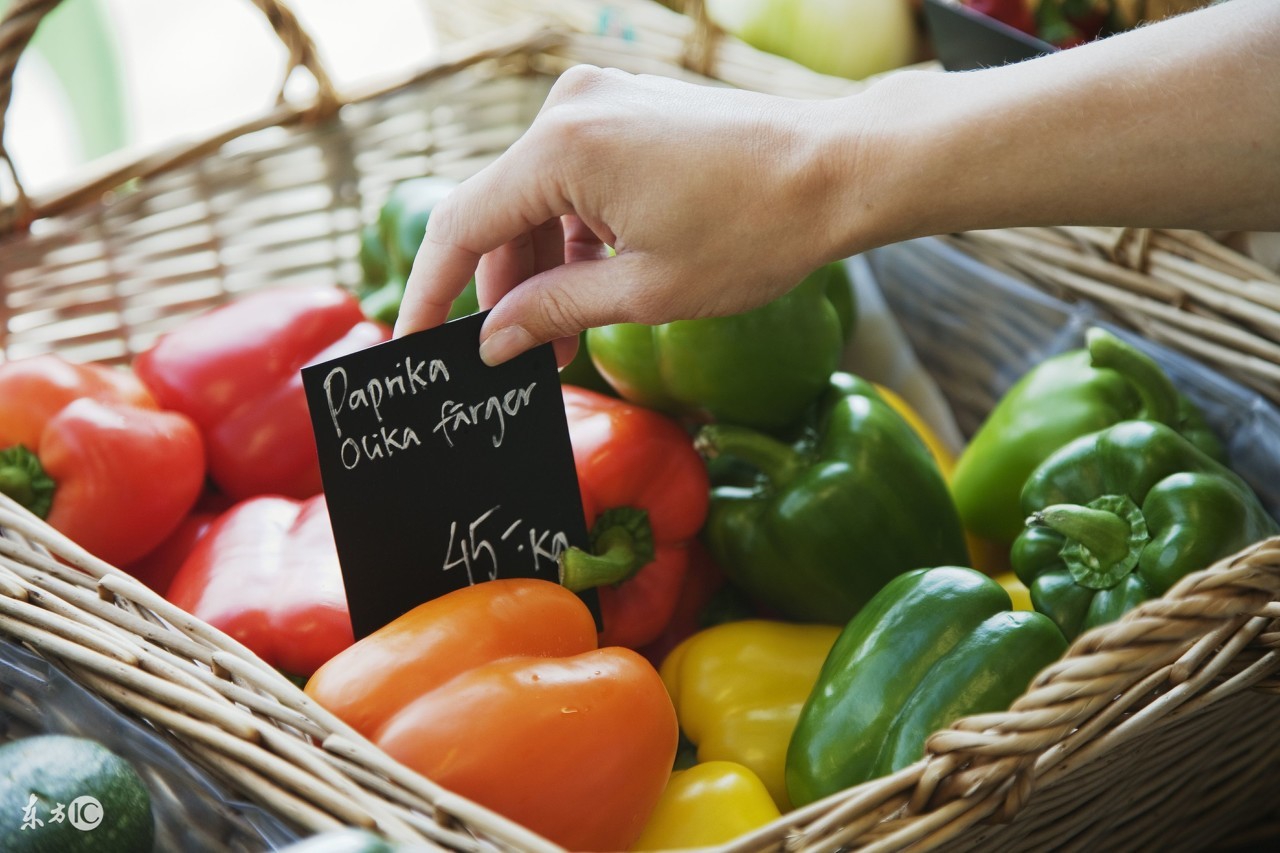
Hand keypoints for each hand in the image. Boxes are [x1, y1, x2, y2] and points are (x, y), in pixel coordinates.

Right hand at [394, 66, 866, 365]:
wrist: (839, 170)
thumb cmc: (756, 231)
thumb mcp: (645, 292)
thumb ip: (553, 313)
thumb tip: (491, 342)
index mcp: (563, 148)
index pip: (462, 225)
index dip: (431, 291)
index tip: (415, 342)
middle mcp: (569, 109)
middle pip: (499, 213)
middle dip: (503, 290)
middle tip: (524, 359)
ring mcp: (599, 103)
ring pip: (536, 198)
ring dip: (542, 267)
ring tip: (568, 336)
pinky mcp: (627, 110)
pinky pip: (573, 178)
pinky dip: (574, 233)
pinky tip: (598, 282)